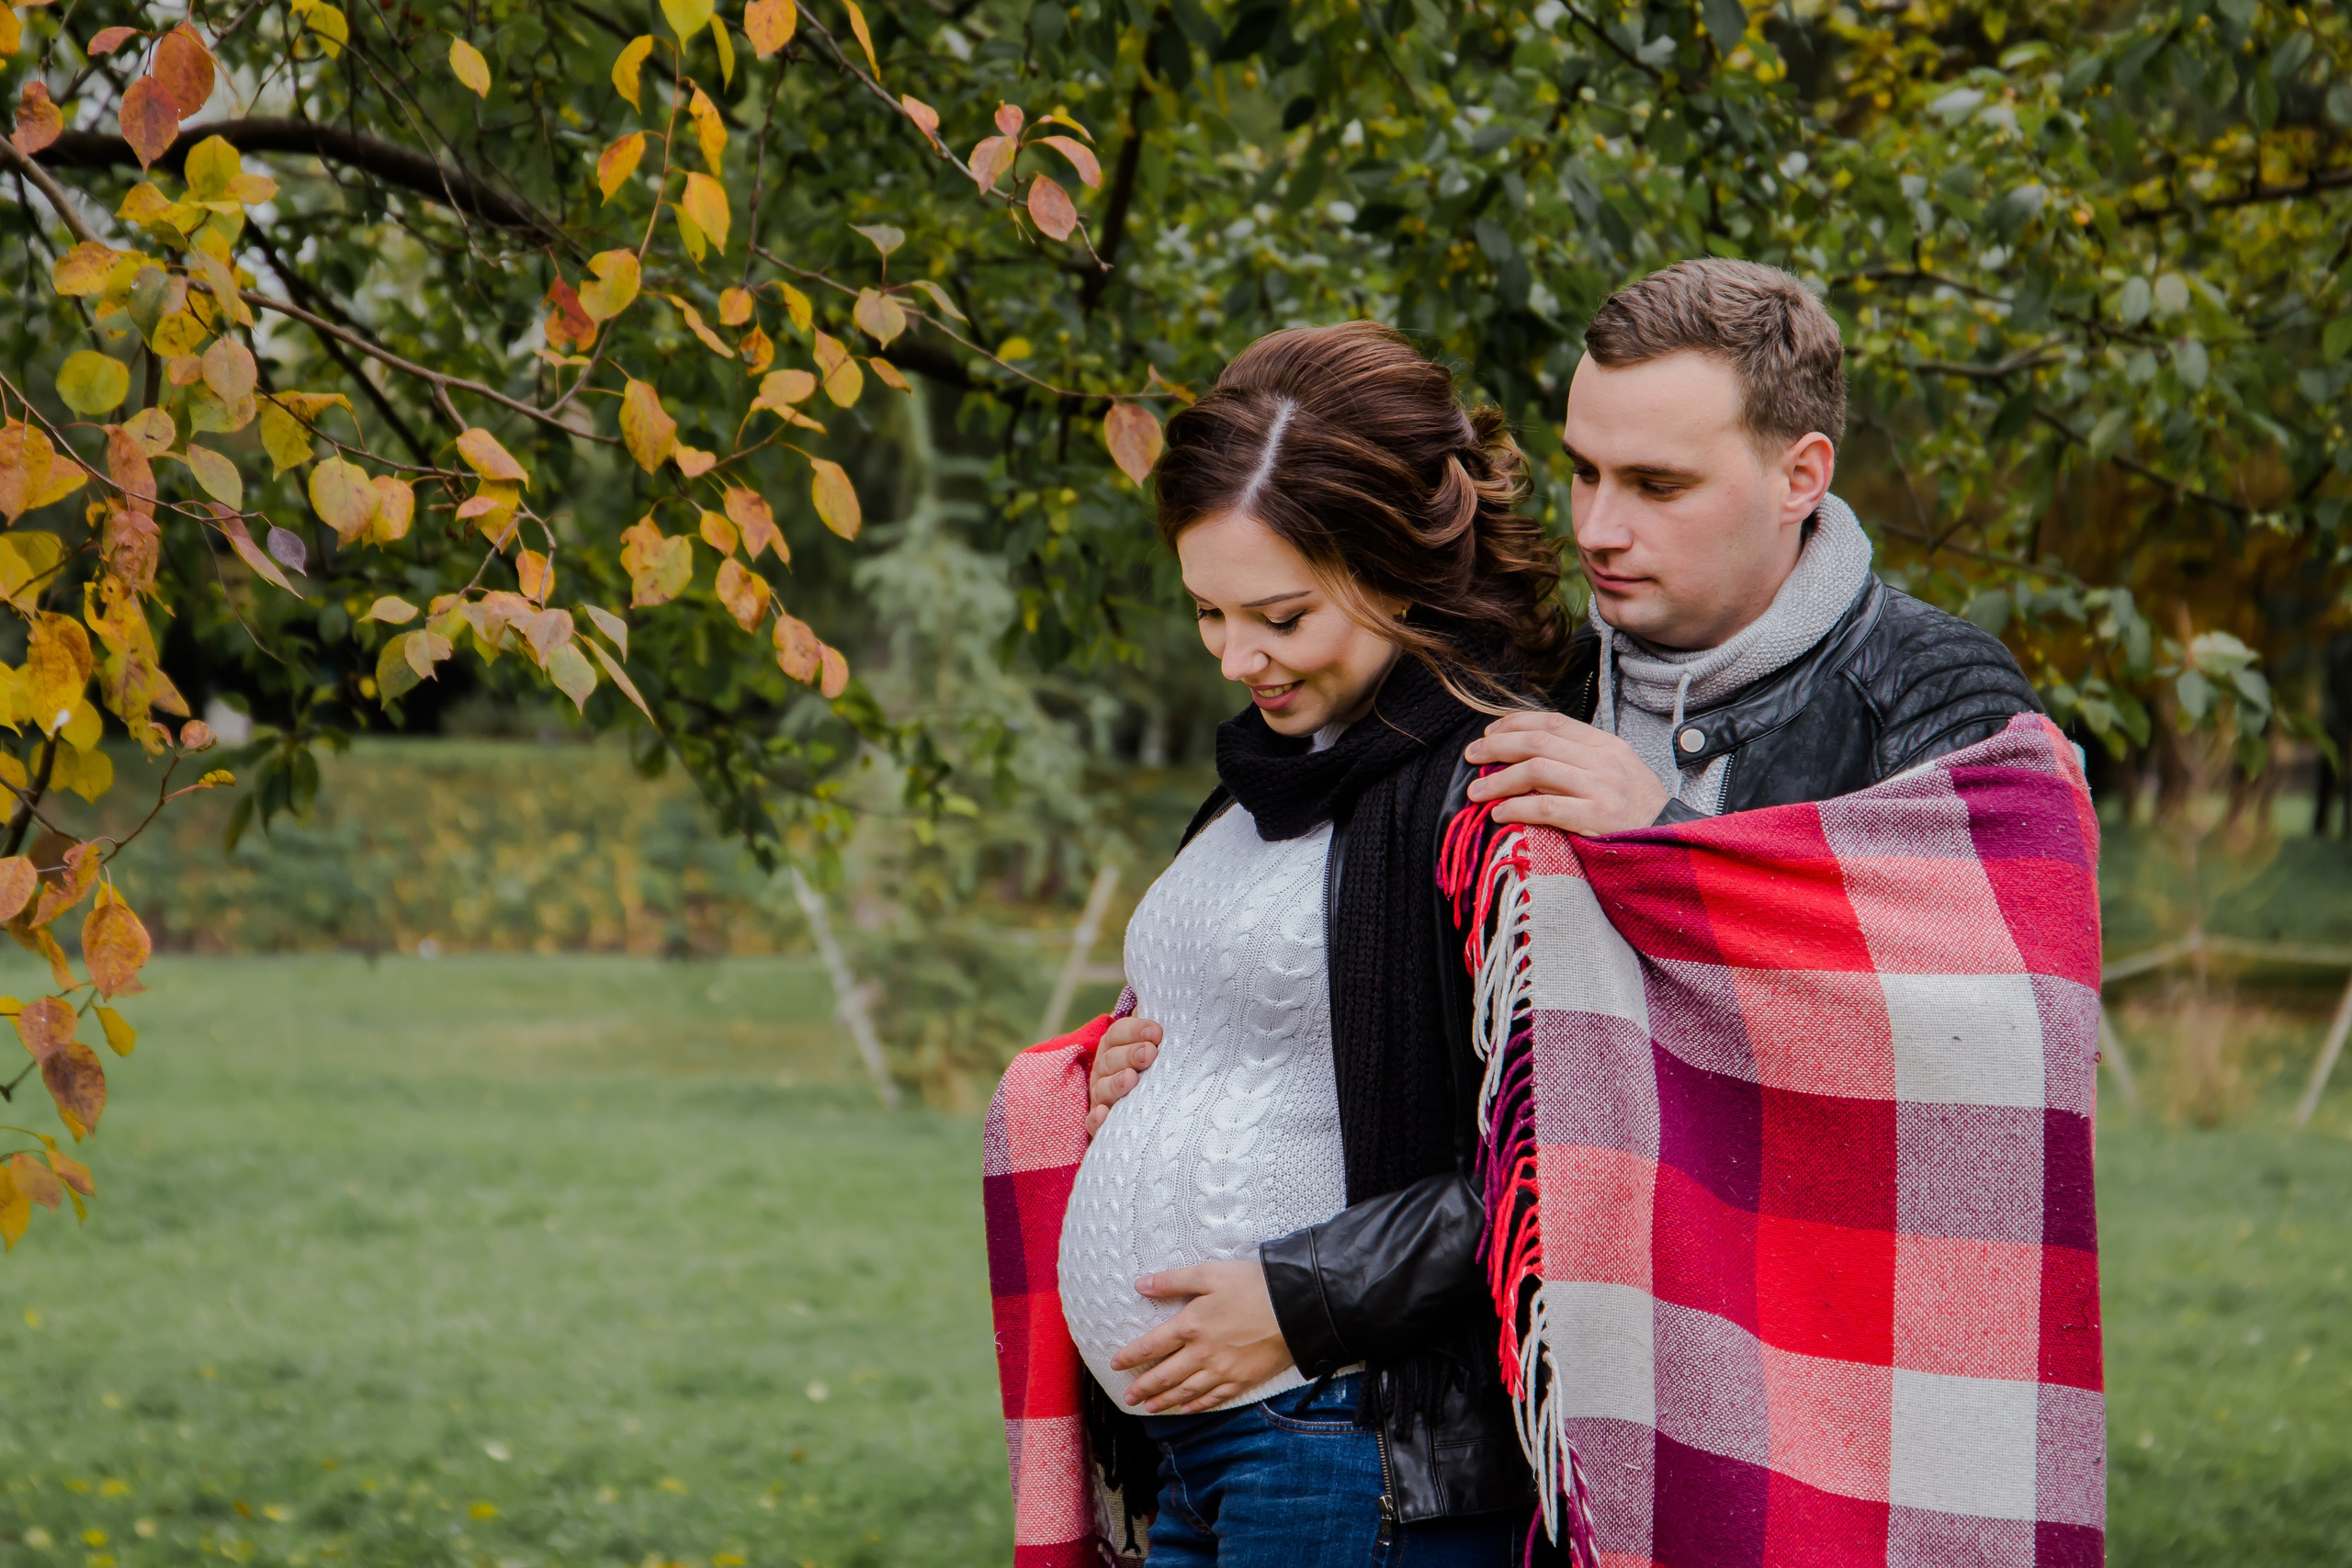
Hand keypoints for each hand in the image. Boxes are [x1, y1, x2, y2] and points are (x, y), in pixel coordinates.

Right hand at [1086, 1015, 1161, 1136]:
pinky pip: (1093, 1122)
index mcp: (1116, 1045)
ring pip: (1101, 1088)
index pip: (1119, 1033)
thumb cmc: (1163, 1065)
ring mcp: (1102, 1096)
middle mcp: (1106, 1069)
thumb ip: (1164, 1029)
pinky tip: (1104, 1114)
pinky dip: (1096, 1119)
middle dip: (1129, 1055)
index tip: (1158, 1032)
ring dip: (1115, 1083)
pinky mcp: (1102, 1123)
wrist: (1157, 1106)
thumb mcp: (1162, 1044)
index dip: (1136, 1030)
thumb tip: (1185, 1001)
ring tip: (1131, 1079)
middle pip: (1110, 1059)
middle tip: (1150, 1054)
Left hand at [1111, 1260, 1293, 1413]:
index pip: (1151, 1346)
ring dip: (1165, 1400)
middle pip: (1165, 1375)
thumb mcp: (1209, 1273)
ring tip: (1149, 1408)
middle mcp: (1202, 1353)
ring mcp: (1222, 1370)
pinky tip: (1188, 1409)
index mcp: (1190, 1325)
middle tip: (1128, 1397)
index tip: (1116, 1365)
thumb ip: (1172, 1281)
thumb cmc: (1252, 1286)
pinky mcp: (1242, 1380)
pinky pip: (1214, 1398)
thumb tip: (1140, 1284)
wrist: (1295, 1308)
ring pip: (1186, 1391)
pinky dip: (1198, 1405)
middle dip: (1144, 1387)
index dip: (1131, 1356)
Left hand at [1463, 710, 1669, 834]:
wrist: (1671, 840)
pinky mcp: (1596, 818)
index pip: (1553, 721)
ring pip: (1536, 771)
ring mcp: (1601, 788)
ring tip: (1477, 792)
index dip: (1516, 723)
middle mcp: (1603, 761)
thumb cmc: (1638, 809)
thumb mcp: (1617, 771)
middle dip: (1497, 748)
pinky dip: (1516, 809)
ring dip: (1499, 781)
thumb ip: (1580, 758)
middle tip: (1472, 757)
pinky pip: (1545, 808)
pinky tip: (1499, 813)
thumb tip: (1529, 754)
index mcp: (1607, 744)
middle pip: (1538, 742)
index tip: (1490, 733)